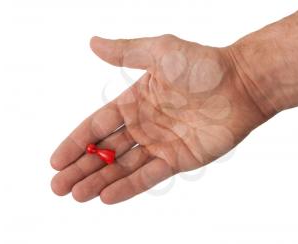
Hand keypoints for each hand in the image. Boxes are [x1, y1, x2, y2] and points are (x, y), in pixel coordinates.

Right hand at [50, 34, 267, 203]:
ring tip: (75, 194)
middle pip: (105, 150)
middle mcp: (144, 125)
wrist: (242, 84)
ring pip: (123, 166)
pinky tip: (106, 196)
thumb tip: (93, 42)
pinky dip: (128, 186)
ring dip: (98, 180)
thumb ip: (125, 52)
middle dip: (81, 167)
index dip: (76, 142)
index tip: (55, 160)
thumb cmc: (203, 65)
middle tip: (57, 186)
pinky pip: (149, 176)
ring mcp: (160, 144)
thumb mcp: (160, 51)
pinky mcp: (179, 159)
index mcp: (135, 101)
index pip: (97, 125)